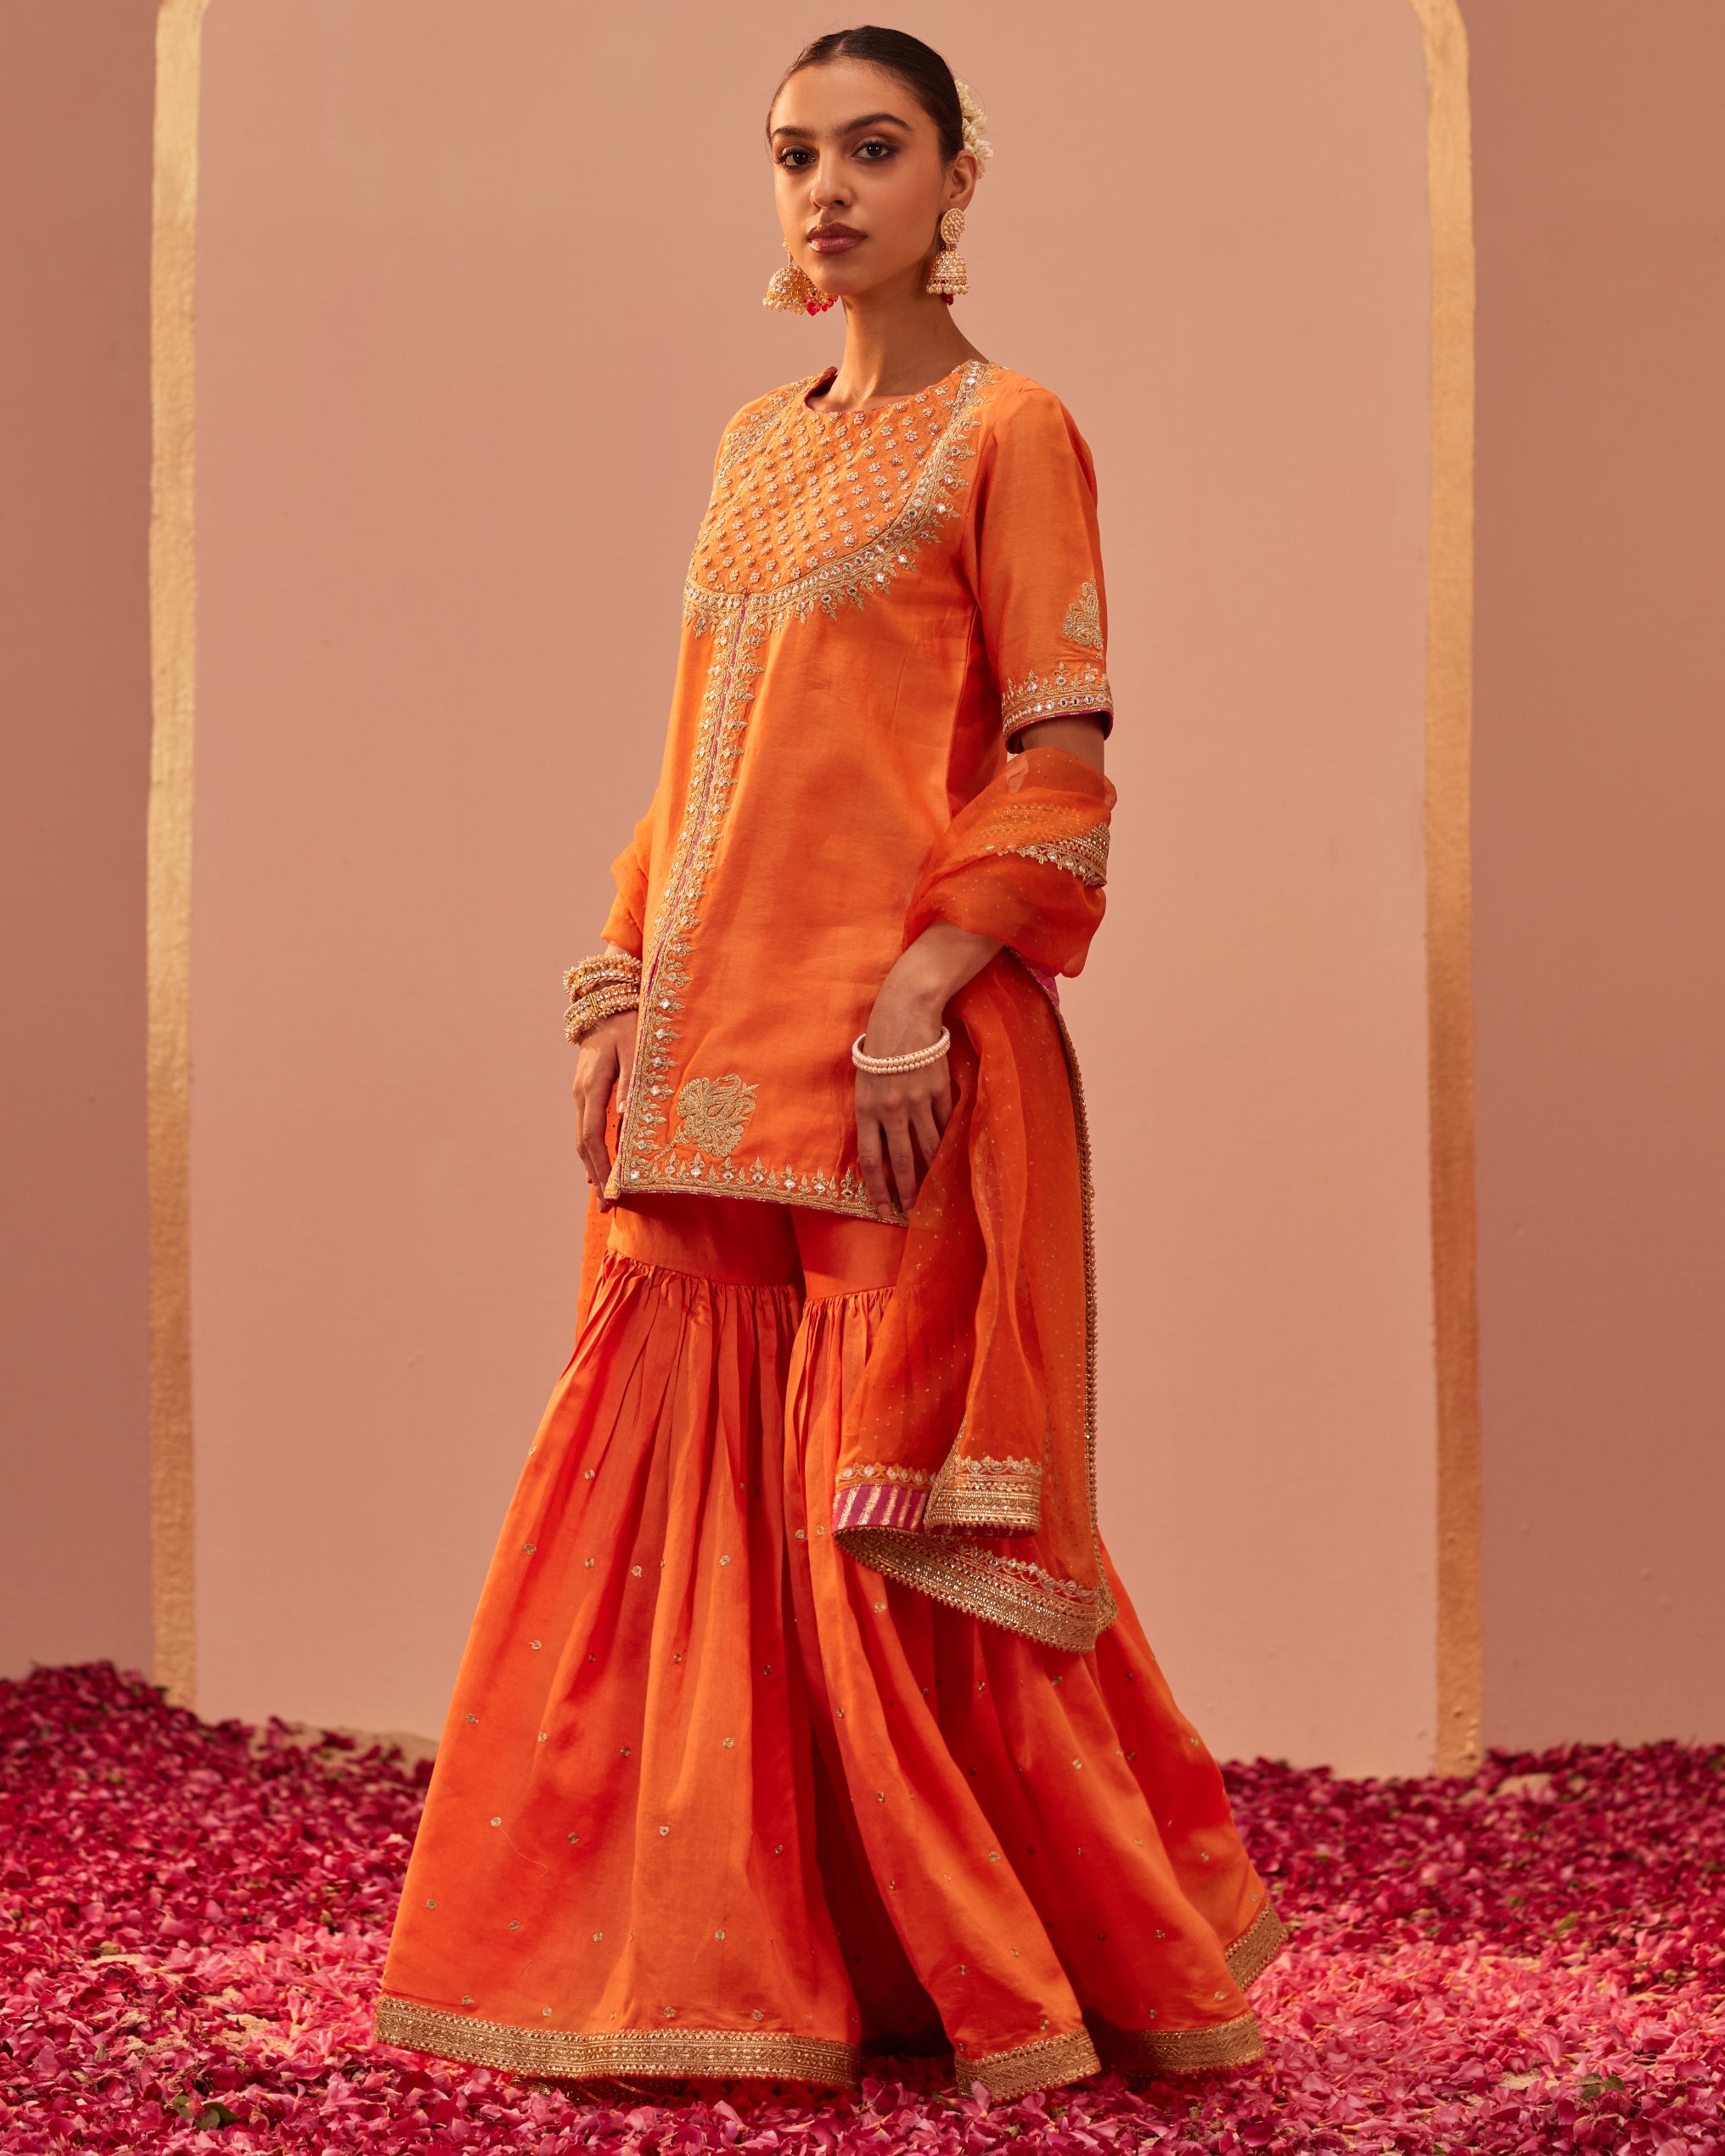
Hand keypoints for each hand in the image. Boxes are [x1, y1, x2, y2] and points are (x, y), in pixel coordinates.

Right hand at [573, 1007, 638, 1204]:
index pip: (592, 1135)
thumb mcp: (636, 1048)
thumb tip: (629, 1115)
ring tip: (605, 1196)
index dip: (602, 1166)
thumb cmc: (627, 1021)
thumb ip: (634, 1081)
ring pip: (582, 1138)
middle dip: (596, 1177)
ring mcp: (580, 1092)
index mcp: (592, 1085)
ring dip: (593, 1167)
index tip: (612, 1191)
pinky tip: (599, 1168)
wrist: (605, 1000)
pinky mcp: (585, 1091)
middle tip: (608, 1207)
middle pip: (584, 1144)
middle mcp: (580, 1093)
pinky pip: (586, 1127)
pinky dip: (593, 1151)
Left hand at [854, 922, 999, 1219]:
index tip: (882, 1209)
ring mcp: (917, 1100)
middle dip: (907, 1190)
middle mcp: (891, 1108)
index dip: (877, 1188)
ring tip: (933, 1193)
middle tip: (911, 1211)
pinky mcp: (939, 1090)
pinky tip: (948, 1158)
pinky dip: (945, 1142)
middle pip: (901, 1160)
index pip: (871, 1159)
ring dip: (930, 1173)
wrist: (906, 1011)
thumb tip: (880, 1145)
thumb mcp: (864, 1079)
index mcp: (866, 1107)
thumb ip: (871, 1111)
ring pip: (927, 1146)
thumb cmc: (879, 1044)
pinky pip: (944, 1123)